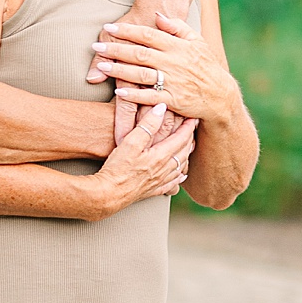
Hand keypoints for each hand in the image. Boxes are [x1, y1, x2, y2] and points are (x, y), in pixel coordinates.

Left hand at [90, 13, 239, 126]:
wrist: (220, 95)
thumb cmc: (205, 66)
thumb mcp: (196, 41)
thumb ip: (176, 27)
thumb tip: (157, 15)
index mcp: (177, 46)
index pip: (148, 34)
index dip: (127, 30)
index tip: (108, 27)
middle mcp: (173, 62)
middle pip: (139, 53)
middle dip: (116, 49)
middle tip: (96, 46)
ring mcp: (172, 82)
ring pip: (141, 74)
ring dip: (119, 70)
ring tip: (101, 66)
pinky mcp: (172, 100)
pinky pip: (149, 97)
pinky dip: (134, 95)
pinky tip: (118, 92)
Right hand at [92, 98, 196, 213]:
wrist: (108, 194)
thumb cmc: (117, 168)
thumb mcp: (130, 141)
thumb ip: (147, 124)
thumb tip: (161, 108)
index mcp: (160, 156)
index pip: (181, 138)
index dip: (188, 127)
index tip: (193, 118)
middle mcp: (164, 169)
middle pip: (183, 152)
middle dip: (189, 138)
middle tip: (193, 128)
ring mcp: (159, 181)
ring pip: (180, 166)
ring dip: (186, 155)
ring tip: (188, 147)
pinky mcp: (152, 190)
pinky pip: (172, 183)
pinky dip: (179, 176)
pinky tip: (180, 175)